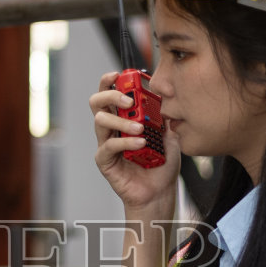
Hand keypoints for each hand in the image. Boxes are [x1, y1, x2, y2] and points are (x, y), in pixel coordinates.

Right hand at [90, 71, 179, 218]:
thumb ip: (163, 117)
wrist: (160, 192)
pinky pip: (108, 145)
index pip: (110, 92)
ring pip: (100, 120)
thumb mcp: (168, 135)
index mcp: (123, 117)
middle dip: (111, 94)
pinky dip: (125, 142)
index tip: (120, 74)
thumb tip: (165, 97)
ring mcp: (106, 143)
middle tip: (129, 101)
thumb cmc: (161, 165)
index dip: (110, 80)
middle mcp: (111, 128)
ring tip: (140, 128)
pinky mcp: (105, 160)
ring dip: (122, 120)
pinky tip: (140, 144)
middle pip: (97, 101)